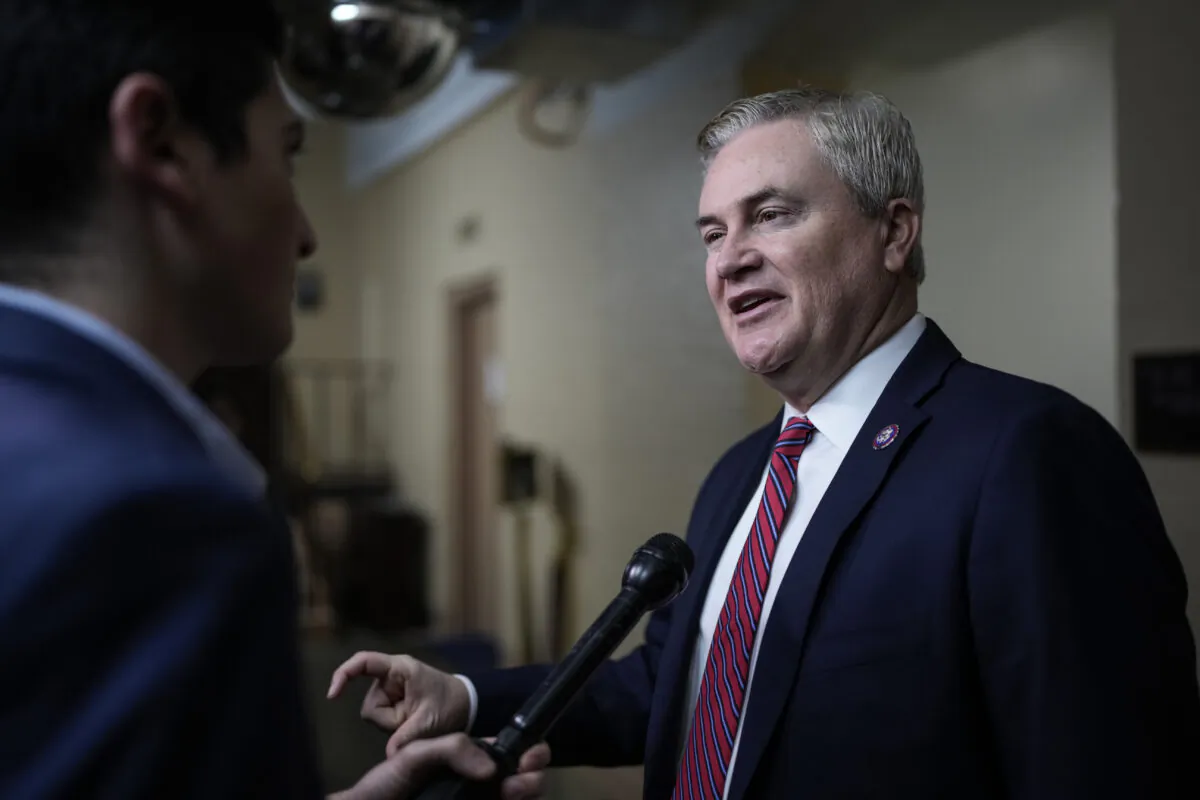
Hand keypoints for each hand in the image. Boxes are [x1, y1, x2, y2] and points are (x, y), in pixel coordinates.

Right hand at [328, 651, 471, 754]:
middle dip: (389, 719)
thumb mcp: (429, 721)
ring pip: (376, 715)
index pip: (364, 662)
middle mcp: (391, 675)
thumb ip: (407, 736)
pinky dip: (395, 724)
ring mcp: (390, 688)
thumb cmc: (450, 704)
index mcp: (400, 668)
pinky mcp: (391, 700)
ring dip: (393, 722)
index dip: (344, 675)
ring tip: (416, 717)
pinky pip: (382, 718)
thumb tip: (390, 754)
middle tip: (415, 718)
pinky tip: (411, 720)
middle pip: (371, 706)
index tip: (333, 695)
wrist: (465, 704)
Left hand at [333, 734, 550, 799]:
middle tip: (515, 784)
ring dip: (529, 793)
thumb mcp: (415, 753)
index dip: (532, 752)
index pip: (516, 752)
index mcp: (473, 762)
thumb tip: (491, 767)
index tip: (528, 758)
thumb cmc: (385, 784)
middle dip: (534, 778)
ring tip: (508, 795)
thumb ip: (452, 748)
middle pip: (527, 781)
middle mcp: (482, 786)